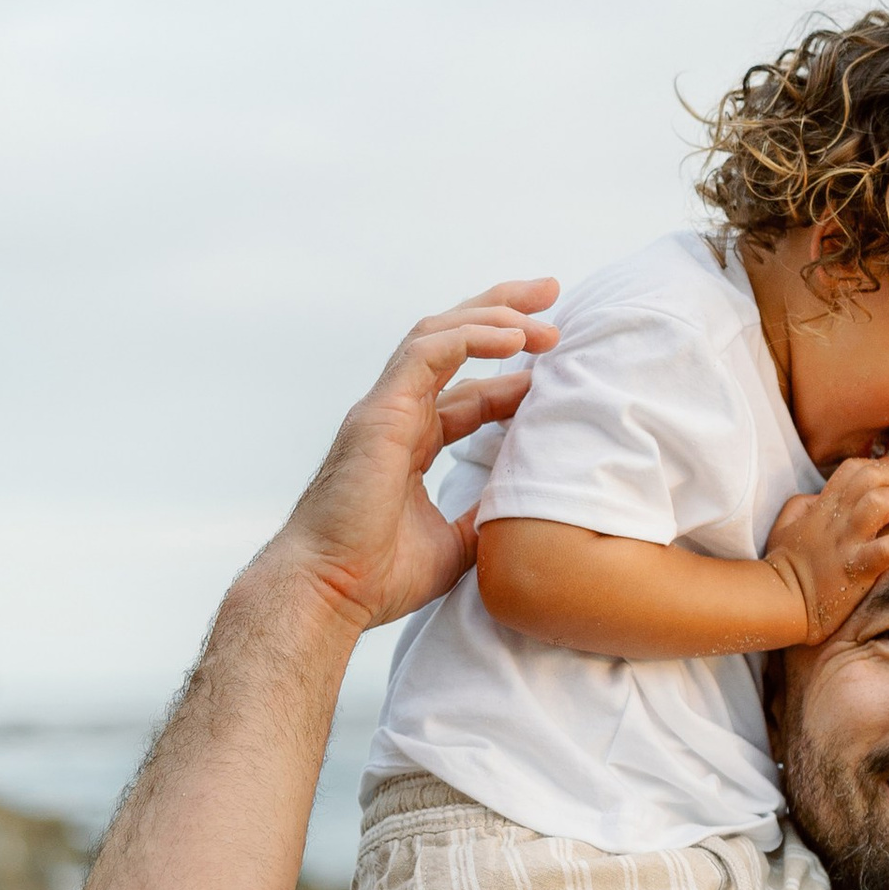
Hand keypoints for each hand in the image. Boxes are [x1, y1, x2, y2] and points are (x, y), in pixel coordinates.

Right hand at [274, 281, 557, 633]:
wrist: (332, 593)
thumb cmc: (379, 576)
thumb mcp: (457, 543)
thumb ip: (487, 515)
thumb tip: (527, 505)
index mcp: (412, 441)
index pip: (470, 392)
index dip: (513, 374)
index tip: (557, 368)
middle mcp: (397, 415)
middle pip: (452, 342)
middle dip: (503, 313)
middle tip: (552, 296)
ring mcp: (385, 409)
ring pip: (440, 334)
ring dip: (495, 317)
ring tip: (545, 318)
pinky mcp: (379, 413)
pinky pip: (428, 353)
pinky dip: (471, 336)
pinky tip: (512, 336)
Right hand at [762, 456, 888, 643]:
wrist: (779, 601)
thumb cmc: (782, 566)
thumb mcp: (785, 525)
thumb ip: (803, 504)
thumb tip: (819, 495)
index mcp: (821, 507)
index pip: (853, 471)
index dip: (881, 463)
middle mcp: (836, 520)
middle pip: (870, 479)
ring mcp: (845, 543)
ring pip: (878, 504)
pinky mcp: (854, 570)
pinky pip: (884, 550)